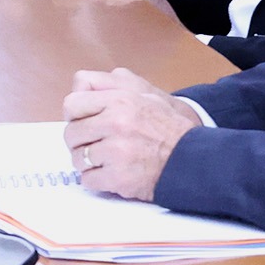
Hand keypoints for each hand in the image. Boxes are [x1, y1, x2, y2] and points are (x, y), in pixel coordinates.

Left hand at [60, 68, 197, 200]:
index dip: (75, 115)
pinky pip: (88, 180)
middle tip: (96, 144)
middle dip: (81, 141)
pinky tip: (112, 174)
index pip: (72, 105)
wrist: (193, 158)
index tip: (83, 122)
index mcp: (119, 100)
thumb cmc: (169, 126)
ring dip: (88, 162)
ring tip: (107, 160)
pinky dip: (97, 180)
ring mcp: (115, 152)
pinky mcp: (118, 178)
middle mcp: (115, 123)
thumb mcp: (146, 93)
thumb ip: (112, 85)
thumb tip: (79, 85)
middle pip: (71, 134)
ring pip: (77, 159)